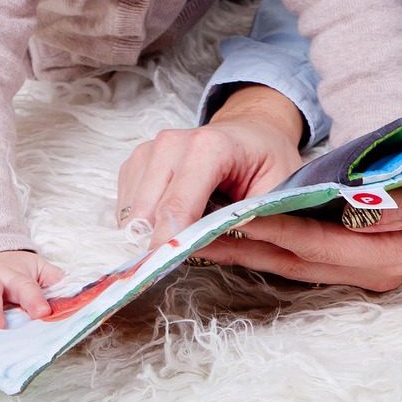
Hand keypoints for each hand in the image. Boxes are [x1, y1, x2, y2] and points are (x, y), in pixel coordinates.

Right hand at [116, 84, 304, 247]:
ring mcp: (150, 150)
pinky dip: (145, 222)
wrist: (252, 132)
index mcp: (210, 147)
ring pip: (132, 214)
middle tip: (190, 252)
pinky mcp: (137, 161)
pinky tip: (174, 217)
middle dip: (163, 242)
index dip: (170, 243)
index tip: (170, 269)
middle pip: (148, 213)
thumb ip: (245, 220)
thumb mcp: (275, 190)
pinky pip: (127, 207)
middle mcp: (172, 143)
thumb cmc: (267, 160)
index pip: (177, 206)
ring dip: (153, 232)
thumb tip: (202, 249)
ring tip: (189, 227)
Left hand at [191, 164, 401, 290]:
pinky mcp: (371, 252)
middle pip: (297, 260)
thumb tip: (357, 202)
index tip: (225, 216)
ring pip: (299, 261)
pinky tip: (239, 227)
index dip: (270, 231)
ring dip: (249, 248)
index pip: (318, 242)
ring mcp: (376, 263)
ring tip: (194, 230)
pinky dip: (274, 241)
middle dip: (242, 245)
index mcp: (400, 251)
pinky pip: (313, 252)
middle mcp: (382, 266)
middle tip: (187, 228)